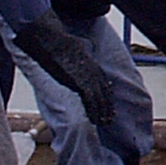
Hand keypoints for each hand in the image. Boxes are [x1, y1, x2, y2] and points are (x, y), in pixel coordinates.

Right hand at [14, 10, 114, 125]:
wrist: (55, 42)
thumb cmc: (62, 41)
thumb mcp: (78, 44)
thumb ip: (83, 48)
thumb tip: (84, 45)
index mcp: (93, 64)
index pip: (103, 82)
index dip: (106, 94)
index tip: (108, 103)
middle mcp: (94, 72)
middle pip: (105, 92)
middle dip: (108, 106)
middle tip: (111, 117)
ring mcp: (89, 78)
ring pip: (101, 99)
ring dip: (103, 112)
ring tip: (105, 122)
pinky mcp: (81, 83)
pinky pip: (91, 101)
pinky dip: (94, 111)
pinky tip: (95, 120)